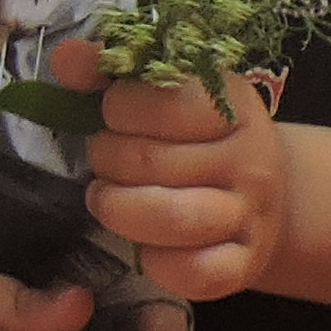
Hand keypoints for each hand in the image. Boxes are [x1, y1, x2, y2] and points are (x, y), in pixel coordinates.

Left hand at [65, 38, 291, 300]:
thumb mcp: (166, 94)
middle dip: (106, 158)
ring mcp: (250, 216)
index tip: (112, 114)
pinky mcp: (243, 265)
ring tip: (106, 198)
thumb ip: (110, 71)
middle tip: (103, 158)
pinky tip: (144, 246)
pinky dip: (157, 263)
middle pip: (151, 161)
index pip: (166, 101)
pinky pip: (194, 273)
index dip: (119, 108)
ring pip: (171, 217)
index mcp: (233, 107)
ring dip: (118, 208)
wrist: (263, 196)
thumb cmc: (198, 138)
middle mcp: (250, 160)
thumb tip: (66, 58)